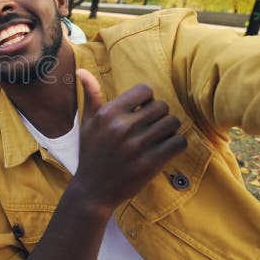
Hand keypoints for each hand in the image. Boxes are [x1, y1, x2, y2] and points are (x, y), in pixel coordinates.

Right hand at [72, 69, 186, 213]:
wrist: (93, 190)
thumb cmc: (91, 153)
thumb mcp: (87, 123)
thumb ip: (91, 95)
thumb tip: (81, 69)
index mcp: (108, 114)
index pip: (144, 90)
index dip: (147, 99)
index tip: (141, 110)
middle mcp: (122, 127)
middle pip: (161, 106)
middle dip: (159, 115)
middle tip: (151, 126)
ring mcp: (137, 146)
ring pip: (172, 123)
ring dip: (169, 130)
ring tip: (158, 137)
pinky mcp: (151, 163)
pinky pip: (178, 143)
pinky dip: (176, 144)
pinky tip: (165, 149)